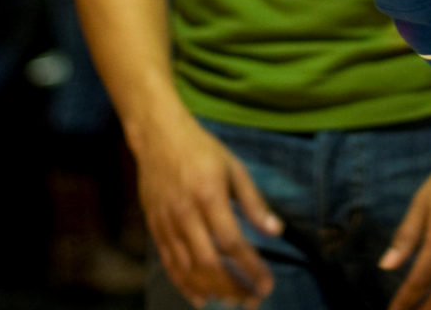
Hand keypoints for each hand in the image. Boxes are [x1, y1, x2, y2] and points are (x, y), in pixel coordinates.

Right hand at [134, 113, 283, 308]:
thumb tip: (276, 231)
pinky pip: (168, 262)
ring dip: (211, 289)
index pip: (232, 241)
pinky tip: (200, 298)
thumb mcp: (234, 168)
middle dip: (232, 286)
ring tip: (232, 301)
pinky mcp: (154, 226)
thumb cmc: (201, 150)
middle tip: (251, 299)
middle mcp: (186, 212)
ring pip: (187, 267)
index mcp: (209, 195)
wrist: (158, 136)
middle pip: (209, 261)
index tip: (267, 284)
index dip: (251, 267)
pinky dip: (184, 284)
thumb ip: (254, 202)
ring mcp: (167, 222)